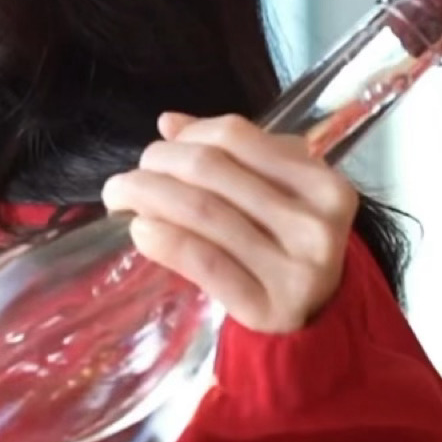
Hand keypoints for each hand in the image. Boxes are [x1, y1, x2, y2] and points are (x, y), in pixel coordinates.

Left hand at [97, 112, 358, 334]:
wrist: (314, 318)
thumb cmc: (287, 245)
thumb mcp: (276, 195)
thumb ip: (231, 155)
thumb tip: (169, 123)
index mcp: (322, 183)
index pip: (235, 136)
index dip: (186, 137)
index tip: (159, 151)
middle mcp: (316, 224)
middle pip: (211, 170)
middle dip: (156, 165)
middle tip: (127, 179)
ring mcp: (296, 270)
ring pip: (203, 211)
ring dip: (147, 197)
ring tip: (120, 199)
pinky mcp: (267, 307)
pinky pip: (204, 261)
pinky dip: (165, 239)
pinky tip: (141, 230)